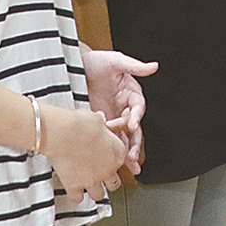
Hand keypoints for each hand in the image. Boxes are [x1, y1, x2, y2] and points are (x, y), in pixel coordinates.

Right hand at [39, 104, 127, 202]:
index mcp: (118, 153)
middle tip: (101, 177)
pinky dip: (75, 196)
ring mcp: (93, 179)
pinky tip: (74, 192)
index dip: (113, 161)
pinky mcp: (75, 186)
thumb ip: (101, 123)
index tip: (107, 160)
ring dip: (94, 191)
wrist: (64, 132)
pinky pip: (78, 198)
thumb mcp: (97, 119)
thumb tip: (99, 119)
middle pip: (115, 183)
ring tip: (88, 187)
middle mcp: (108, 169)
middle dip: (108, 181)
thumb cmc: (80, 123)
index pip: (122, 162)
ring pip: (99, 195)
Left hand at [80, 47, 157, 175]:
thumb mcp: (116, 61)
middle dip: (134, 143)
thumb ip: (134, 66)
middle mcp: (124, 107)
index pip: (138, 107)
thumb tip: (154, 66)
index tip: (132, 124)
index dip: (137, 116)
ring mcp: (113, 116)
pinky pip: (109, 139)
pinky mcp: (100, 124)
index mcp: (131, 93)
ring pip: (124, 137)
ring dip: (127, 152)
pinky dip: (113, 151)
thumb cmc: (96, 61)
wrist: (72, 67)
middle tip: (132, 155)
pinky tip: (113, 162)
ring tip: (129, 165)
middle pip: (134, 128)